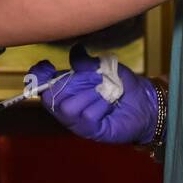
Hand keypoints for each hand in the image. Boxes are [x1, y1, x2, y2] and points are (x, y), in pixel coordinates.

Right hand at [28, 43, 158, 144]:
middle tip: (96, 78)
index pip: (41, 84)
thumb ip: (87, 62)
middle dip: (73, 83)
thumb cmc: (122, 85)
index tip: (47, 66)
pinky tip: (110, 103)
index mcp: (65, 89)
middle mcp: (66, 107)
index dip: (38, 76)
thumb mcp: (104, 67)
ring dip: (89, 94)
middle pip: (51, 96)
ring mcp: (77, 122)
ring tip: (105, 91)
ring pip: (68, 108)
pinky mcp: (91, 132)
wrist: (145, 102)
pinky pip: (86, 116)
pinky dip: (101, 105)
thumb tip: (76, 50)